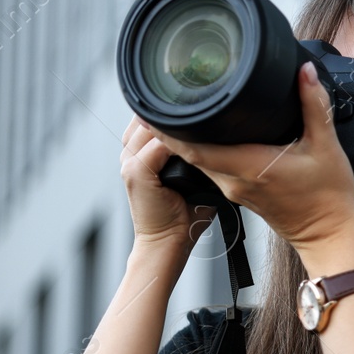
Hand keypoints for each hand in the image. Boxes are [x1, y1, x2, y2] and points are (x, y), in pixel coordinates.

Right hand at [120, 115, 217, 276]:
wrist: (167, 244)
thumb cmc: (183, 216)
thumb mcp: (193, 179)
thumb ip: (198, 156)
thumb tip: (224, 139)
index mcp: (139, 154)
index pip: (150, 118)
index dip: (170, 112)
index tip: (196, 109)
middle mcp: (129, 155)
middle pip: (147, 117)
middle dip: (171, 113)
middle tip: (201, 113)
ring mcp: (129, 163)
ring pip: (150, 127)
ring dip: (174, 125)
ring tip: (199, 126)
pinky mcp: (136, 172)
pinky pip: (156, 147)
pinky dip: (174, 142)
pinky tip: (192, 143)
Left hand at [143, 63, 353, 257]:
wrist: (329, 236)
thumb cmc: (329, 199)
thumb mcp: (327, 146)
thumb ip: (314, 105)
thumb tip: (304, 72)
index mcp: (250, 167)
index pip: (196, 149)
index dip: (170, 130)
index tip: (154, 109)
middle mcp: (236, 182)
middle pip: (190, 154)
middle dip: (171, 130)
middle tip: (159, 101)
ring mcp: (236, 190)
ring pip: (200, 162)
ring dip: (184, 141)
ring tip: (175, 113)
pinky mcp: (240, 194)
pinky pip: (212, 169)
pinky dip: (202, 151)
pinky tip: (204, 134)